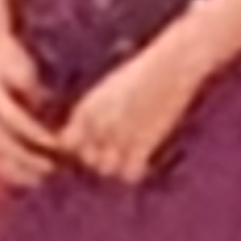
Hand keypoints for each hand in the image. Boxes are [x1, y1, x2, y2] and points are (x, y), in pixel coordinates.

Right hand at [0, 31, 67, 188]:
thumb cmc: (11, 56)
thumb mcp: (23, 66)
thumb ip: (31, 88)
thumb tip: (44, 108)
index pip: (10, 116)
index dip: (32, 132)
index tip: (55, 144)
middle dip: (24, 157)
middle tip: (52, 168)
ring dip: (15, 169)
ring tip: (41, 178)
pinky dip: (5, 171)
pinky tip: (26, 178)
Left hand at [61, 49, 201, 185]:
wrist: (171, 65)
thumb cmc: (144, 73)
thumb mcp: (111, 89)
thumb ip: (97, 114)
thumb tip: (94, 138)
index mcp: (86, 109)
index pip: (68, 144)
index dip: (83, 147)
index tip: (100, 142)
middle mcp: (97, 124)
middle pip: (88, 160)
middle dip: (102, 158)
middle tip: (123, 148)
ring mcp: (118, 135)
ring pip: (106, 170)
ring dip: (119, 165)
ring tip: (135, 152)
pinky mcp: (142, 143)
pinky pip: (129, 175)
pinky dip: (136, 171)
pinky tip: (146, 158)